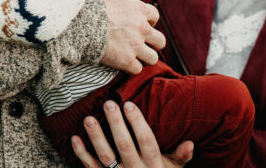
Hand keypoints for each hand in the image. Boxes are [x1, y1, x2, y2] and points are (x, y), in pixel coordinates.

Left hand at [71, 101, 193, 167]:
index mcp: (153, 164)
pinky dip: (82, 154)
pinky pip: (91, 167)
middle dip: (116, 124)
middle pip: (124, 145)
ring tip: (88, 119)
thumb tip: (190, 143)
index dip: (137, 122)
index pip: (146, 141)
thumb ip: (180, 157)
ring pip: (106, 157)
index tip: (128, 104)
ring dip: (96, 137)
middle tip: (108, 104)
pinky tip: (74, 138)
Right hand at [98, 0, 164, 73]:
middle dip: (152, 42)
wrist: (80, 21)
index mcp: (140, 10)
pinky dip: (131, 68)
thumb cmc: (93, 1)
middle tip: (140, 43)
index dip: (148, 21)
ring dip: (144, 57)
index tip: (139, 23)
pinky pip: (137, 69)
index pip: (155, 16)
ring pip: (152, 58)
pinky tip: (122, 63)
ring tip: (133, 56)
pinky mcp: (126, 60)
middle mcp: (142, 28)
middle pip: (160, 41)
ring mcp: (135, 46)